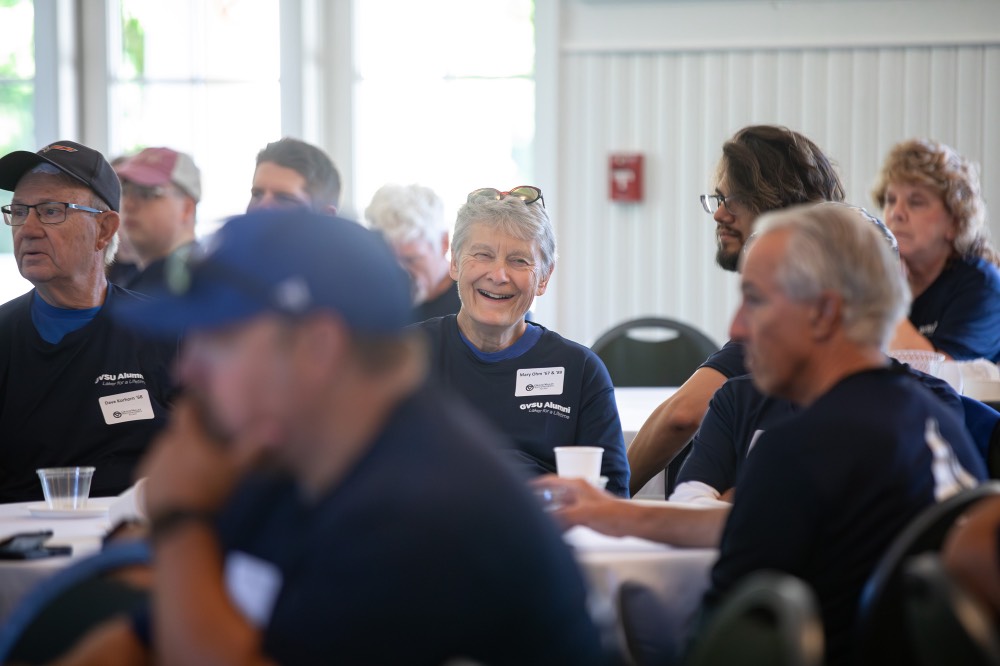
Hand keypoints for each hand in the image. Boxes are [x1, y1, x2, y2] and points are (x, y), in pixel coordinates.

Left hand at [138, 396, 257, 518]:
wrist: (178, 526)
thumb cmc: (209, 491)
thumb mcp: (237, 469)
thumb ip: (254, 447)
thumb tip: (277, 428)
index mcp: (186, 436)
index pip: (185, 407)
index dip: (193, 402)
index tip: (202, 403)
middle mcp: (163, 444)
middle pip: (177, 431)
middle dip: (190, 434)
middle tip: (207, 443)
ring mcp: (151, 464)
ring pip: (166, 451)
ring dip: (178, 455)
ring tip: (195, 467)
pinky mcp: (143, 484)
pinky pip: (157, 471)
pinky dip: (167, 473)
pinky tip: (180, 486)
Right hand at [531, 474, 627, 534]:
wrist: (629, 523)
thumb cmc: (614, 512)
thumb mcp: (584, 513)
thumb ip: (564, 516)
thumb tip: (548, 520)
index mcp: (576, 485)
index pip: (550, 481)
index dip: (536, 484)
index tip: (522, 487)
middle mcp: (576, 493)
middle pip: (552, 496)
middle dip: (540, 504)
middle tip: (528, 510)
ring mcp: (579, 505)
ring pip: (558, 509)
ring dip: (550, 517)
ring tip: (539, 524)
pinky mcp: (582, 516)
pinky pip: (565, 520)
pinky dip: (559, 525)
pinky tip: (554, 532)